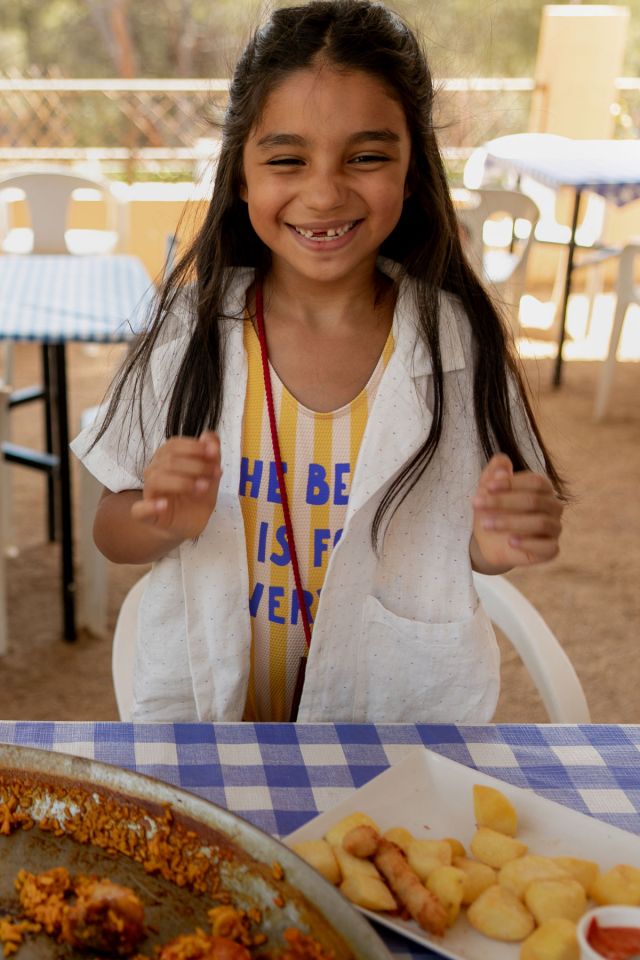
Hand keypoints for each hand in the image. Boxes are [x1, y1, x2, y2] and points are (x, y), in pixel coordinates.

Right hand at [131, 431, 221, 541]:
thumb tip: (209, 437)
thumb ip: (212, 455)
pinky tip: (163, 505)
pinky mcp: (146, 515)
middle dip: (195, 465)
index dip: (194, 447)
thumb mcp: (210, 475)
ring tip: (202, 488)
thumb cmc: (196, 495)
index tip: (214, 454)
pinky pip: (139, 510)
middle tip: (215, 474)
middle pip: (169, 461)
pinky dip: (150, 507)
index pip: (173, 445)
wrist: (190, 523)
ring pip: (157, 480)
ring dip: (182, 482)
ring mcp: (150, 493)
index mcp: (166, 458)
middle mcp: (154, 472)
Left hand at [470, 453, 562, 572]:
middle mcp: (553, 506)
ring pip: (540, 522)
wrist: (488, 541)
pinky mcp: (551, 549)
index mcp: (543, 489)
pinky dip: (528, 543)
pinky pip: (548, 547)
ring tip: (486, 524)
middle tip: (477, 504)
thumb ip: (494, 473)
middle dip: (503, 502)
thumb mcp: (487, 489)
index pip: (535, 481)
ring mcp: (554, 528)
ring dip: (510, 522)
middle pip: (535, 500)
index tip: (487, 487)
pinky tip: (510, 542)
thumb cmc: (493, 510)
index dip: (511, 483)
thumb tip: (502, 463)